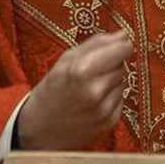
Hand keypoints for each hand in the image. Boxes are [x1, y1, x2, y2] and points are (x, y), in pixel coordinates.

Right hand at [17, 30, 133, 149]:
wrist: (41, 128)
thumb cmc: (52, 90)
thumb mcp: (65, 59)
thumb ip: (96, 44)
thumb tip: (123, 35)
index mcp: (82, 70)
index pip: (122, 50)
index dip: (122, 45)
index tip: (119, 44)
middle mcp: (95, 90)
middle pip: (121, 65)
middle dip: (110, 64)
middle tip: (90, 71)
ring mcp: (104, 108)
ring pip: (122, 81)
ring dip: (110, 81)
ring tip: (89, 87)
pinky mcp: (109, 121)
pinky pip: (121, 98)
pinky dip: (111, 96)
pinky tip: (93, 101)